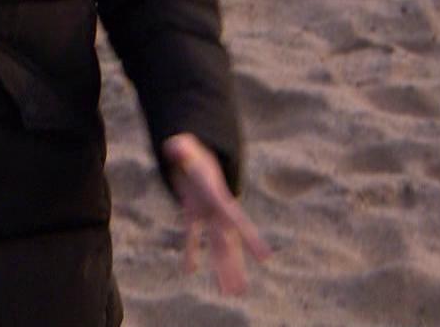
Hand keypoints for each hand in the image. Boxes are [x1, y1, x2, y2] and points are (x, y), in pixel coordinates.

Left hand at [161, 133, 271, 295]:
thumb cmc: (192, 150)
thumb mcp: (186, 147)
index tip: (266, 258)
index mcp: (219, 197)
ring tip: (228, 292)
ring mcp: (206, 214)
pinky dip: (190, 252)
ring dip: (221, 268)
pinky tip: (189, 271)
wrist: (193, 151)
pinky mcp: (192, 213)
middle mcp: (216, 210)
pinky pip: (192, 236)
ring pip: (215, 246)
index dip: (251, 240)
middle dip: (234, 267)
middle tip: (241, 291)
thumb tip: (173, 147)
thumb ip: (181, 149)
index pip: (237, 221)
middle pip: (228, 243)